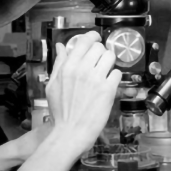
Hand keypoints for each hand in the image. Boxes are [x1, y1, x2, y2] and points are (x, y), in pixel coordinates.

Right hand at [44, 31, 119, 155]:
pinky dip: (114, 78)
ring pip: (110, 57)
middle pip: (99, 47)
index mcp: (67, 67)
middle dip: (100, 53)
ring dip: (109, 63)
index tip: (95, 39)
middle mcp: (82, 70)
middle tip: (98, 62)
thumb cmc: (61, 112)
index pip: (84, 41)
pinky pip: (117, 73)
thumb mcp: (52, 85)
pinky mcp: (108, 90)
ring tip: (105, 72)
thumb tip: (61, 47)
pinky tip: (108, 85)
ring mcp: (96, 79)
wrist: (70, 133)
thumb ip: (59, 63)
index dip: (92, 37)